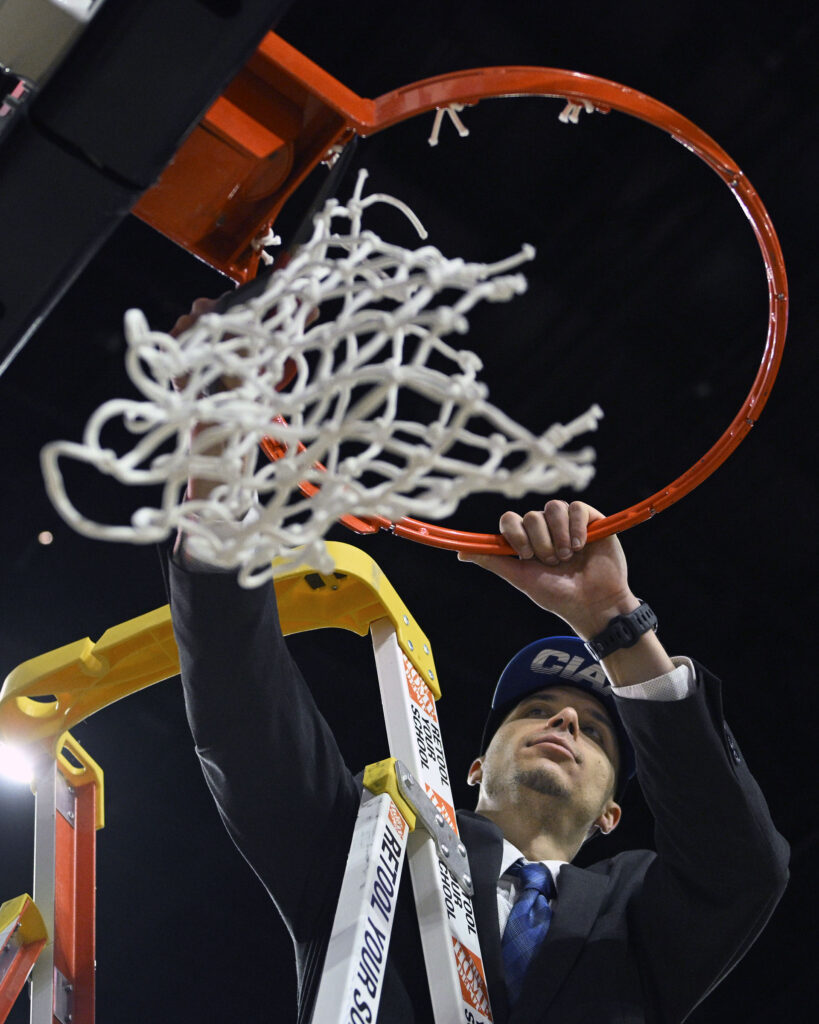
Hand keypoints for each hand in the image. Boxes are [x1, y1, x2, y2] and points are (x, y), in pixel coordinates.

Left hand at [458, 500, 638, 638]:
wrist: (594, 604)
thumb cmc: (558, 595)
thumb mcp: (522, 578)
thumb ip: (494, 562)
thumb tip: (461, 553)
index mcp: (527, 541)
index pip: (510, 520)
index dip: (515, 533)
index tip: (524, 554)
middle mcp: (546, 529)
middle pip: (531, 516)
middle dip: (541, 543)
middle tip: (554, 562)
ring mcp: (568, 524)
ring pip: (553, 508)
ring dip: (559, 536)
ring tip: (568, 556)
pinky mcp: (591, 520)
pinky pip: (576, 507)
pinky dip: (576, 527)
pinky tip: (582, 546)